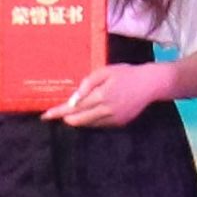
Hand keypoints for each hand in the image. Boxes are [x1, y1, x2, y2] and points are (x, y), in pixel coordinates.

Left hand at [50, 63, 172, 127]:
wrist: (151, 84)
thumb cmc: (126, 73)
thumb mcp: (106, 71)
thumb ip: (88, 83)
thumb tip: (73, 99)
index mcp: (101, 95)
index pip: (74, 107)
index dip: (58, 112)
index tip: (45, 116)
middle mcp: (106, 110)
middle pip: (78, 120)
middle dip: (66, 117)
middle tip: (56, 112)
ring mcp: (113, 119)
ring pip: (88, 124)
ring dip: (78, 119)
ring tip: (74, 111)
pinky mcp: (119, 123)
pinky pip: (99, 125)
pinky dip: (91, 119)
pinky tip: (92, 111)